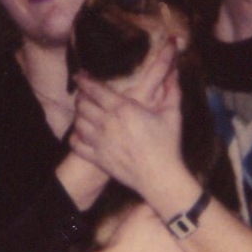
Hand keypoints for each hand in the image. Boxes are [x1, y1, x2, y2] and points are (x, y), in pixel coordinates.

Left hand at [68, 47, 194, 211]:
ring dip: (78, 115)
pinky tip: (81, 134)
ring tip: (82, 112)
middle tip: (83, 95)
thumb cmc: (167, 146)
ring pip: (78, 123)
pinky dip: (75, 137)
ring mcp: (100, 142)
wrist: (160, 177)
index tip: (80, 76)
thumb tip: (176, 73)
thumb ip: (173, 91)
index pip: (96, 90)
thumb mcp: (172, 114)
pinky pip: (77, 144)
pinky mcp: (98, 159)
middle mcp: (107, 124)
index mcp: (123, 109)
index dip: (85, 81)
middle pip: (83, 105)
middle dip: (81, 97)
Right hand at [88, 202, 222, 251]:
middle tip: (234, 232)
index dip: (223, 217)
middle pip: (216, 246)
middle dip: (224, 239)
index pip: (211, 223)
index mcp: (186, 233)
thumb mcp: (140, 212)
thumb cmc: (126, 242)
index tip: (229, 214)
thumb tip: (174, 191)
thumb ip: (160, 201)